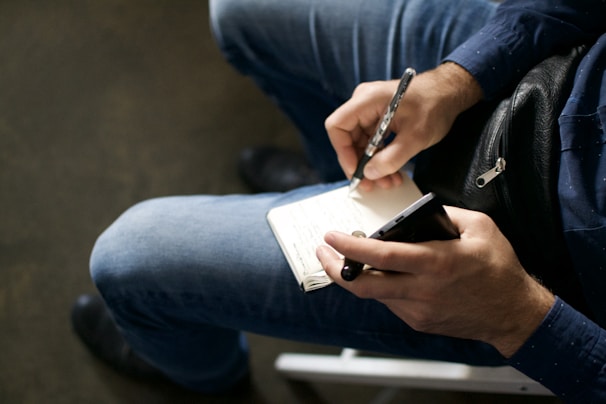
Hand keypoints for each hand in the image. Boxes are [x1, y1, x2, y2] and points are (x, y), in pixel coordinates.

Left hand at [316, 206, 554, 357]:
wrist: (513, 313)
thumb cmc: (499, 268)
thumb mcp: (481, 227)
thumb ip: (447, 215)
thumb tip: (418, 214)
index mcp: (436, 263)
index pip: (380, 256)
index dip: (349, 247)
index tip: (330, 236)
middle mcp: (422, 290)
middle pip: (364, 285)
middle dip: (335, 269)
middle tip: (323, 253)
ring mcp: (418, 310)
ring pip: (374, 294)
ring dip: (358, 276)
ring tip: (351, 259)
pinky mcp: (419, 321)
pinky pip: (390, 302)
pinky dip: (381, 286)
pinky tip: (384, 273)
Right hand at [325, 63, 482, 191]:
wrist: (450, 93)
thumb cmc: (435, 105)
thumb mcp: (414, 137)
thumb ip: (391, 158)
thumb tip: (370, 174)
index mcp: (367, 100)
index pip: (337, 126)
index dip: (342, 151)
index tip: (356, 170)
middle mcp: (364, 104)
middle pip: (348, 138)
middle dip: (360, 164)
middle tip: (371, 184)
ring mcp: (371, 111)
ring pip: (360, 144)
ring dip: (372, 165)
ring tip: (387, 181)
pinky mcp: (379, 119)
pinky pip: (372, 142)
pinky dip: (380, 158)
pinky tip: (392, 172)